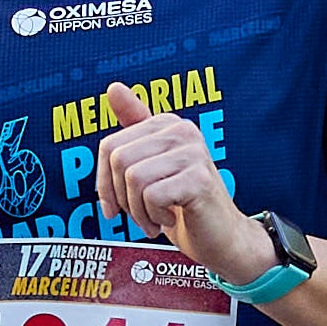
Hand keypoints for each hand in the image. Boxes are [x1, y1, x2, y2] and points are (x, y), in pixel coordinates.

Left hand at [95, 80, 252, 277]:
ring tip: (156, 218)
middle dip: (122, 197)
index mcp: (166, 124)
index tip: (115, 205)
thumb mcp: (151, 166)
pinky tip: (171, 220)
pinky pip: (151, 196)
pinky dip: (154, 217)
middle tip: (141, 213)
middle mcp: (182, 130)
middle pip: (119, 160)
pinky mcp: (198, 178)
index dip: (105, 182)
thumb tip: (113, 88)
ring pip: (134, 179)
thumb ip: (134, 129)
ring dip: (139, 211)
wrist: (221, 237)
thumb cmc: (183, 204)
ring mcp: (193, 152)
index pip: (110, 146)